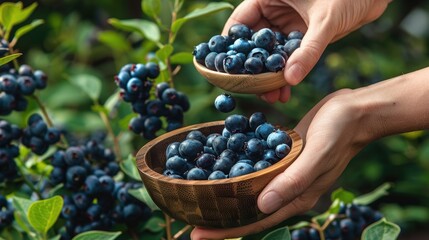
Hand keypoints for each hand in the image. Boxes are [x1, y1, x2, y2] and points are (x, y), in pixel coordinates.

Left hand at [191, 88, 368, 238]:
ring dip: (226, 197)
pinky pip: (256, 170)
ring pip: (250, 192)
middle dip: (220, 218)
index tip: (196, 234)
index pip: (256, 221)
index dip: (226, 230)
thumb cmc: (339, 133)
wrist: (353, 112)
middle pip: (249, 211)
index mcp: (296, 197)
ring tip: (199, 196)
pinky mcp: (282, 158)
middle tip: (188, 219)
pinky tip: (220, 169)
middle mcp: (288, 190)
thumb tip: (263, 207)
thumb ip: (293, 181)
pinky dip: (237, 173)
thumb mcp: (317, 156)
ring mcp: (284, 174)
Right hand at [222, 0, 390, 102]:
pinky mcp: (300, 37)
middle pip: (253, 44)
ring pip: (270, 54)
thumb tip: (291, 79)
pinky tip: (286, 91)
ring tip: (272, 97)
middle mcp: (273, 11)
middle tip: (253, 90)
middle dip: (253, 69)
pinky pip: (288, 58)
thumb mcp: (325, 21)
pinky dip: (287, 73)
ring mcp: (286, 25)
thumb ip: (308, 49)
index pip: (239, 23)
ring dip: (270, 75)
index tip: (227, 71)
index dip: (230, 47)